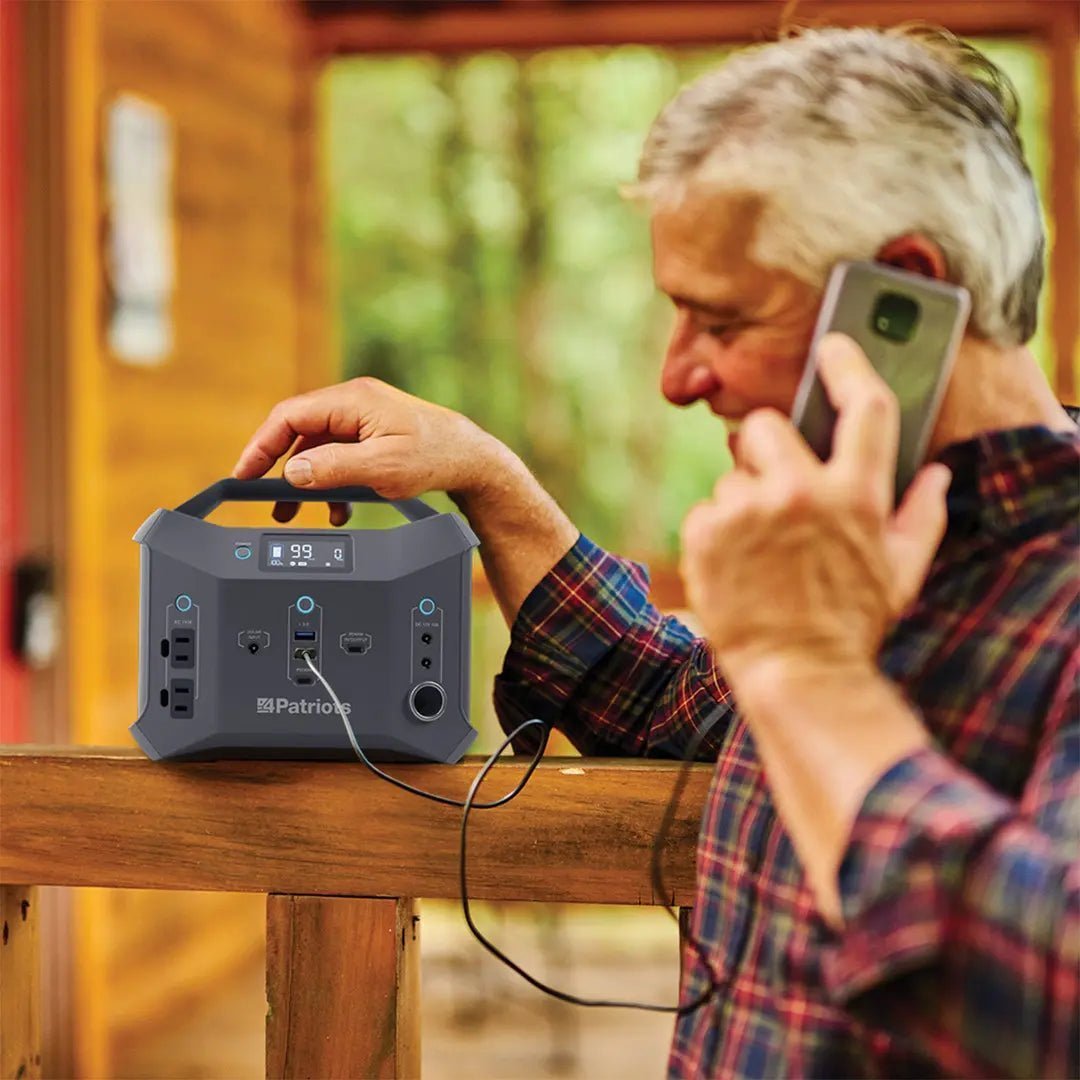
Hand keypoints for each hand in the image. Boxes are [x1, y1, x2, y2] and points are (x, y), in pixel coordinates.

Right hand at [232, 377, 497, 524]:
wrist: (473, 460)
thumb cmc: (436, 456)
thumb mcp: (382, 468)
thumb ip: (335, 469)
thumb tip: (294, 472)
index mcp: (352, 401)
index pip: (289, 416)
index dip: (262, 444)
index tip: (245, 475)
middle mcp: (354, 403)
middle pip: (299, 432)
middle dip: (282, 468)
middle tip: (266, 498)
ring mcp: (363, 418)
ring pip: (318, 448)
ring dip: (307, 481)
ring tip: (299, 512)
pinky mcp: (372, 435)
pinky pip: (338, 456)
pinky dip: (332, 482)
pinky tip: (338, 508)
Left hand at [679, 333, 951, 690]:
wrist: (795, 671)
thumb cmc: (851, 623)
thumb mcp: (901, 572)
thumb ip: (921, 516)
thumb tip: (937, 473)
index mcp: (855, 494)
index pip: (863, 408)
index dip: (848, 366)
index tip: (833, 346)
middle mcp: (800, 491)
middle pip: (765, 425)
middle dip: (765, 447)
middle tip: (773, 486)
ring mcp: (748, 510)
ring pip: (732, 477)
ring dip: (742, 503)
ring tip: (760, 552)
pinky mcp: (706, 532)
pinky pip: (706, 510)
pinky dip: (716, 533)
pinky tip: (735, 566)